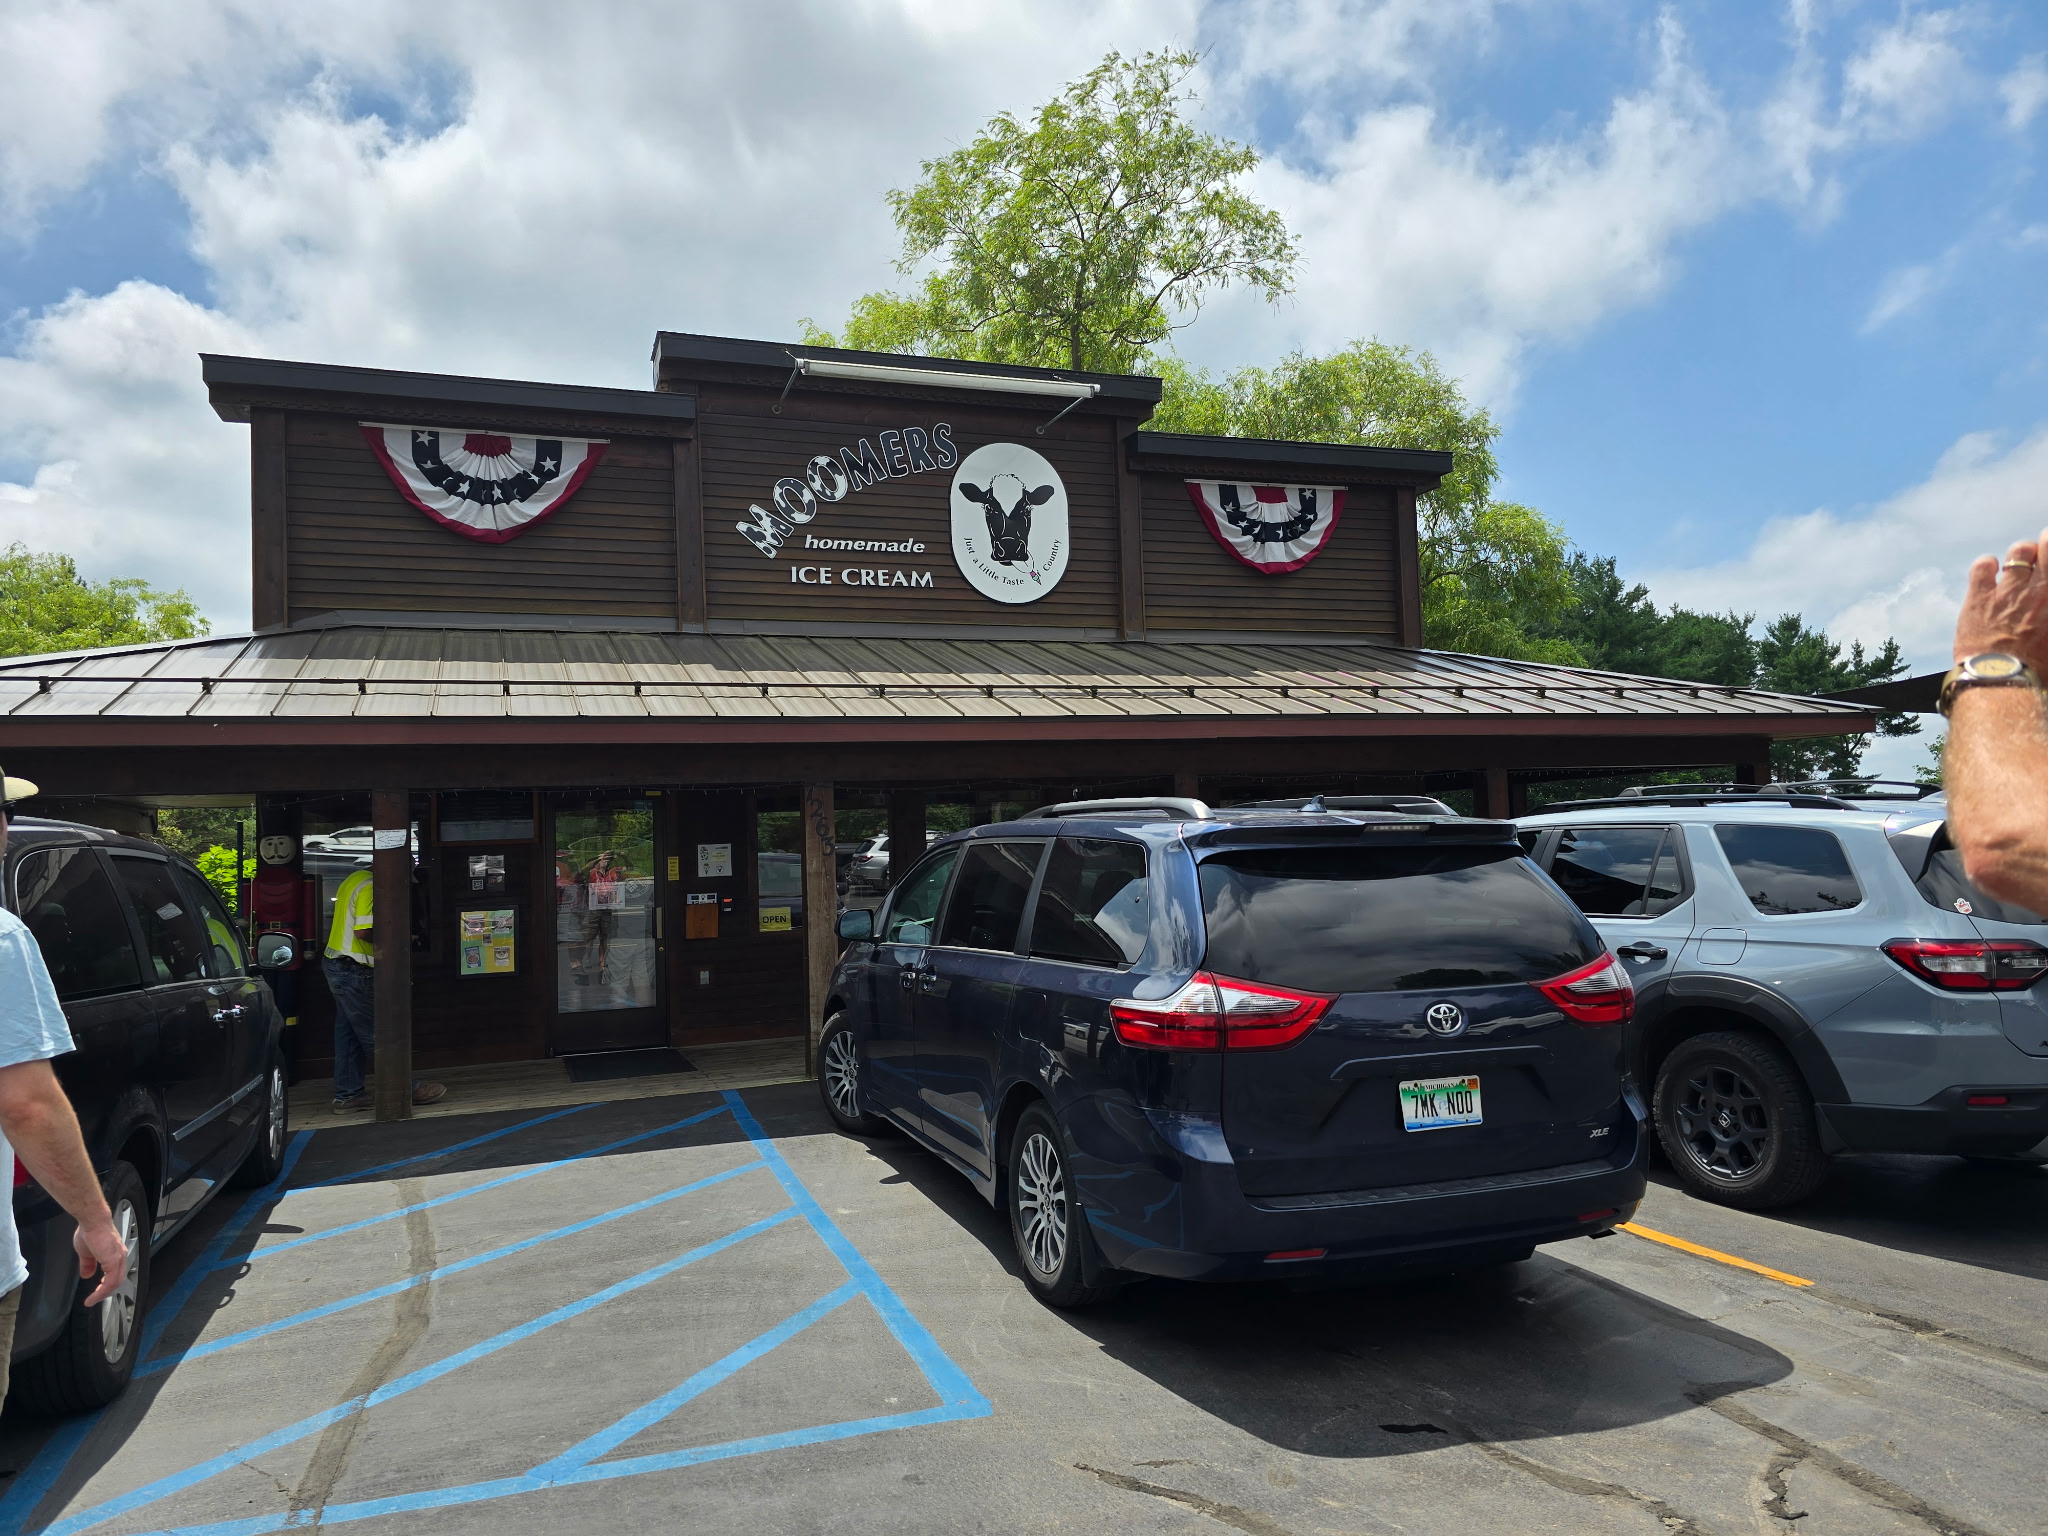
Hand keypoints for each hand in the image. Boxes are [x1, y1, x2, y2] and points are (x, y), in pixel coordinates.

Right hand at [74, 1218, 128, 1306]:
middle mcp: (120, 1256)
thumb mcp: (87, 1252)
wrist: (92, 1221)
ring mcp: (118, 1259)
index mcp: (115, 1254)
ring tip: (92, 1300)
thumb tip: (87, 1274)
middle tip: (95, 1299)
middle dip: (105, 1292)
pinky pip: (110, 1281)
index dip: (107, 1285)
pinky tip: (94, 1296)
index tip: (97, 1293)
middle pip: (117, 1280)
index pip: (115, 1274)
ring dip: (103, 1294)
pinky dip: (102, 1291)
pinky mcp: (113, 1261)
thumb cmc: (90, 1231)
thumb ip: (88, 1264)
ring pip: (115, 1283)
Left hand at [1956, 530, 2047, 666]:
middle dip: (2045, 545)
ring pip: (2019, 551)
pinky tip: (1989, 571)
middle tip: (2042, 558)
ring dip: (2021, 554)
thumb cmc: (2039, 669)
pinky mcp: (1980, 596)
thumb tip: (2045, 612)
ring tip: (2019, 563)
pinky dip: (1988, 564)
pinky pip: (1984, 565)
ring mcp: (2010, 589)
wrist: (2004, 680)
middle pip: (2047, 544)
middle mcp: (2040, 589)